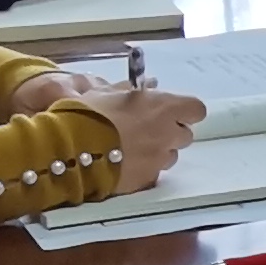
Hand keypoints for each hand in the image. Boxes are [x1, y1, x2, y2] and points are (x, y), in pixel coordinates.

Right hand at [80, 83, 205, 193]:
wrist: (69, 147)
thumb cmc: (87, 112)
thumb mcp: (106, 93)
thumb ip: (130, 91)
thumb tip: (147, 85)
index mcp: (163, 107)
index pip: (196, 109)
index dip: (185, 111)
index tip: (170, 112)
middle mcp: (167, 134)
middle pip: (184, 135)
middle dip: (170, 133)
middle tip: (147, 130)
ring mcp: (158, 159)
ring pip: (170, 156)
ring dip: (158, 152)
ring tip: (132, 149)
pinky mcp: (146, 179)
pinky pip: (153, 173)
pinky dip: (144, 168)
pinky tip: (124, 164)